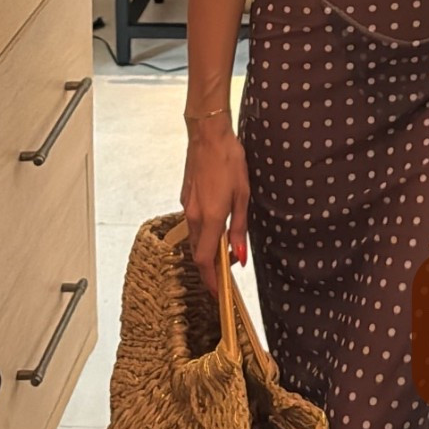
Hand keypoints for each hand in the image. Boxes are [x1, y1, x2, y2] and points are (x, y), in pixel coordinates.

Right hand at [180, 117, 250, 300]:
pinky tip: (217, 228)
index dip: (211, 281)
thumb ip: (239, 228)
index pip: (205, 261)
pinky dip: (203, 235)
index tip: (219, 294)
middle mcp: (194, 217)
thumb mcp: (243, 195)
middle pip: (198, 254)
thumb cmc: (230, 161)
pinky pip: (193, 225)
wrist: (208, 135)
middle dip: (210, 269)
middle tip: (227, 276)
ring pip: (195, 240)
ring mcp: (187, 207)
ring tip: (225, 253)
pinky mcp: (185, 198)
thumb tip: (238, 257)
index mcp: (210, 218)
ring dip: (207, 251)